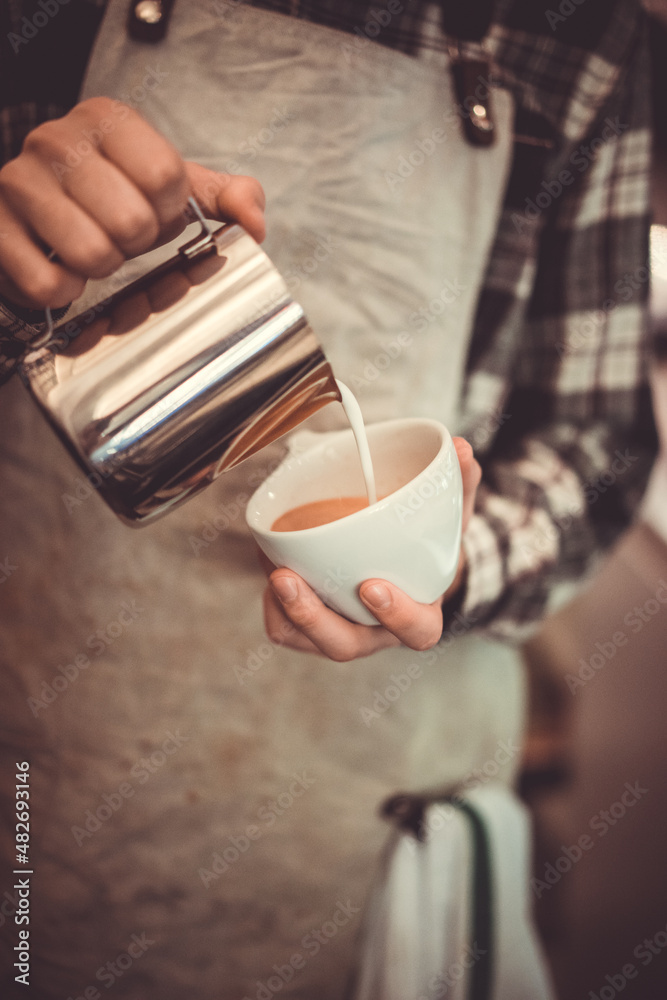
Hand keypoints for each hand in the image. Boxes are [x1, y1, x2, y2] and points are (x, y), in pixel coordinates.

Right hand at [0, 97, 264, 308]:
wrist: (37, 217)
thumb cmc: (111, 200)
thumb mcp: (172, 189)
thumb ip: (226, 197)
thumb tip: (255, 223)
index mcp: (108, 121)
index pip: (165, 176)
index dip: (169, 212)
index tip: (156, 213)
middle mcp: (58, 140)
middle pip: (132, 220)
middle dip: (136, 244)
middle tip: (121, 237)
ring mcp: (19, 182)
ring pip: (92, 255)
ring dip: (102, 268)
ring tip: (93, 250)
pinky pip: (48, 283)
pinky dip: (65, 291)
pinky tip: (64, 272)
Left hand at [262, 437, 480, 660]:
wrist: (406, 564)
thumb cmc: (428, 544)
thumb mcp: (451, 515)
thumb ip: (459, 484)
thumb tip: (460, 448)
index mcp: (420, 614)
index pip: (417, 631)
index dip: (396, 616)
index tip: (372, 585)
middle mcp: (377, 632)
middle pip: (344, 645)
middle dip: (313, 617)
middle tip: (289, 578)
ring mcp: (342, 631)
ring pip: (306, 640)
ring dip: (285, 610)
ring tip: (274, 569)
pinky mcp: (312, 625)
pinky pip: (285, 628)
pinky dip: (273, 603)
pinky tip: (270, 561)